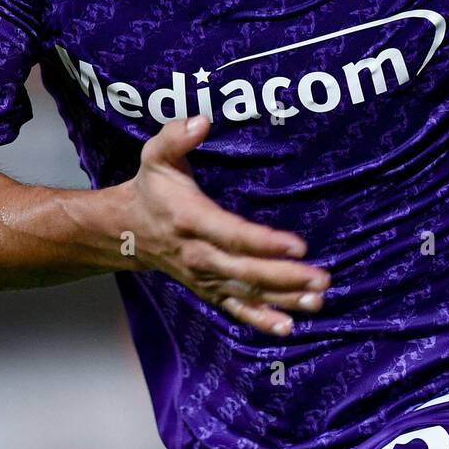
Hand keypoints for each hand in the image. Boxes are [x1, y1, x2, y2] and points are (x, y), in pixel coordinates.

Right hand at [121, 114, 329, 334]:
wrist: (126, 232)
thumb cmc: (151, 190)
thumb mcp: (156, 156)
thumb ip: (176, 136)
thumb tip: (202, 121)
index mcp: (192, 221)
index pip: (234, 235)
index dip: (266, 243)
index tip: (299, 245)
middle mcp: (200, 255)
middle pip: (248, 272)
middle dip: (286, 278)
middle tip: (321, 278)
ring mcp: (206, 278)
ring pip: (248, 294)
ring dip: (284, 301)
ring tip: (318, 302)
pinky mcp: (210, 290)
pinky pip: (237, 309)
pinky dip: (261, 321)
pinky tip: (288, 328)